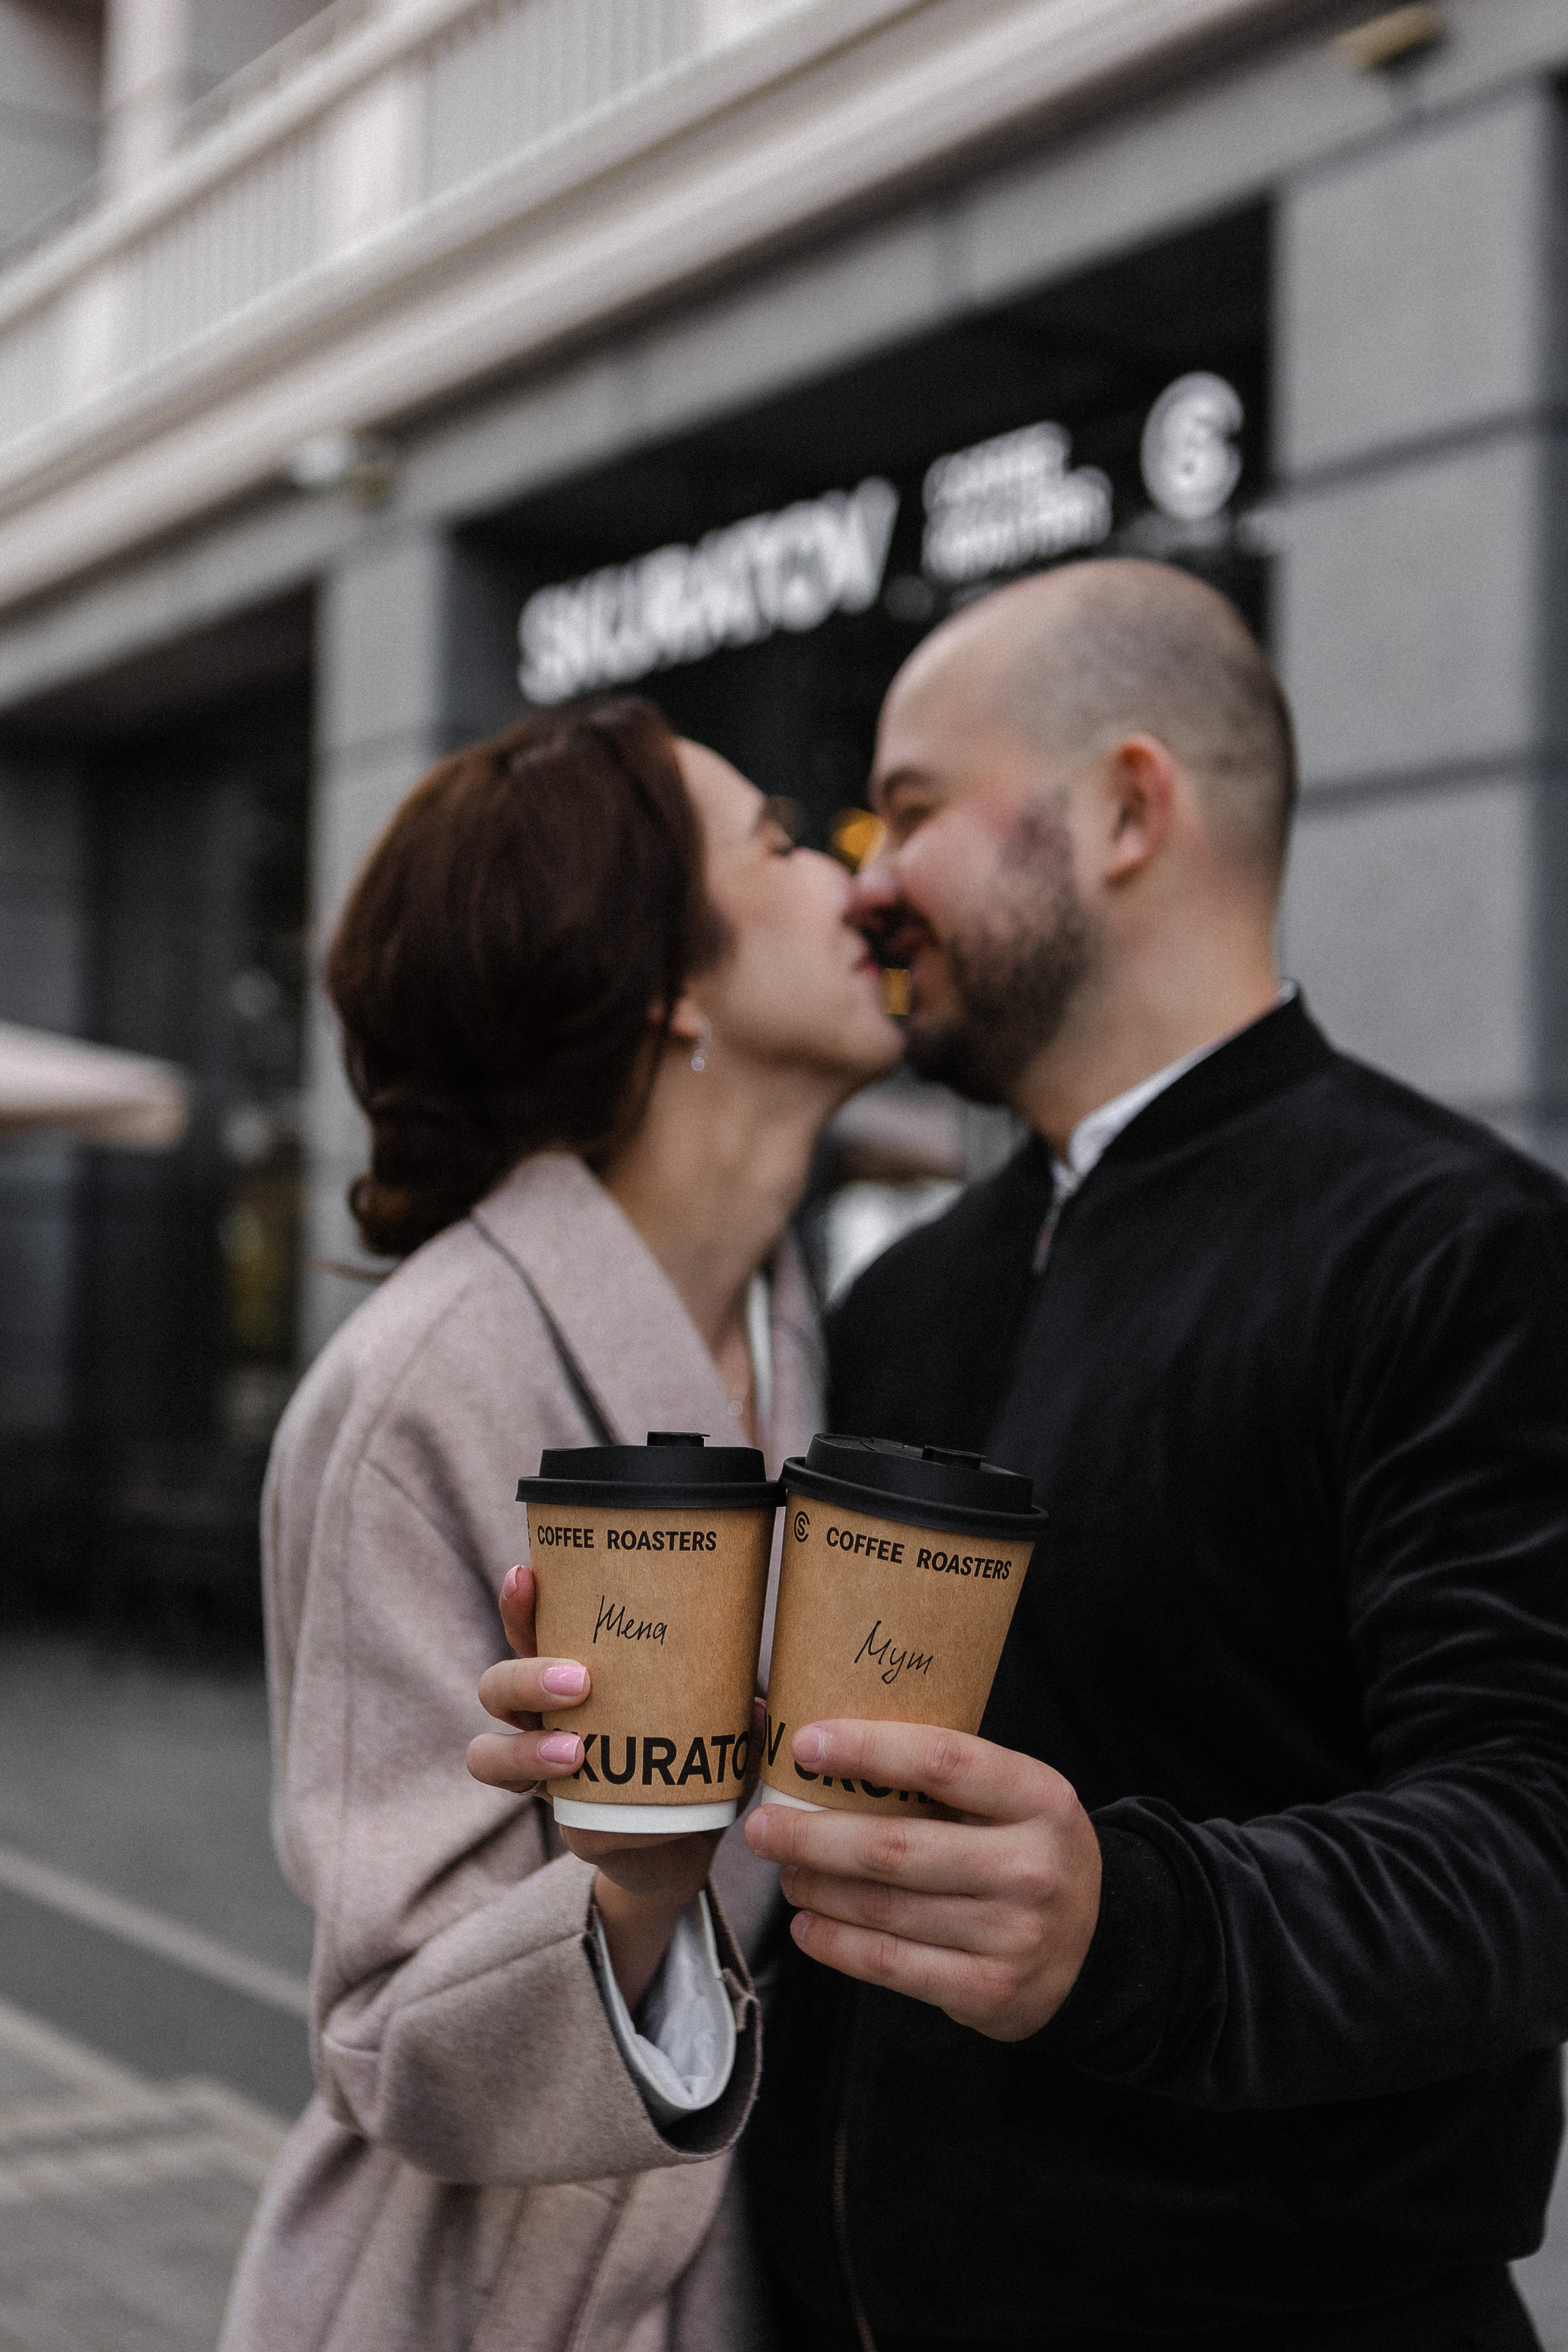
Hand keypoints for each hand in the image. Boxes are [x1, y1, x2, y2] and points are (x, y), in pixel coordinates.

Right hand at [467, 1563, 729, 2005]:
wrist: (687, 1847)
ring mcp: (548, 1779)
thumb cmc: (691, 1760)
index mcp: (569, 1679)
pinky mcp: (575, 1831)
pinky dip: (601, 1820)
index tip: (528, 1574)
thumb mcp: (715, 1721)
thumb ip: (733, 1707)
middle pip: (496, 1687)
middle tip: (579, 1680)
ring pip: (489, 1756)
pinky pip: (568, 1827)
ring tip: (576, 1751)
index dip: (519, 1607)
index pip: (529, 1632)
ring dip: (526, 1749)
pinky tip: (632, 1822)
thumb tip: (759, 1703)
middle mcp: (542, 1723)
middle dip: (525, 1677)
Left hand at [743, 1718, 1100, 2041]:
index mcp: (1040, 1797)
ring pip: (883, 1909)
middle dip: (812, 1834)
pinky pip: (891, 1966)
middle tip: (763, 1826)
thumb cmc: (1024, 1849)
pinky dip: (836, 1945)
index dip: (867, 1750)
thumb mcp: (1011, 1799)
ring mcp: (1014, 1935)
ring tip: (784, 1872)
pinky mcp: (990, 1991)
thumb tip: (816, 1738)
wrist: (1095, 1945)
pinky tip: (809, 1926)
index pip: (943, 1761)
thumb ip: (937, 1774)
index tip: (804, 1744)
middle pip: (895, 1847)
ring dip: (817, 1889)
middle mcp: (1032, 1867)